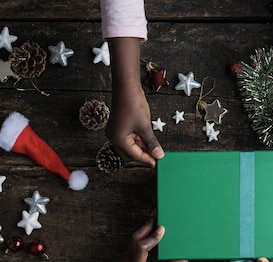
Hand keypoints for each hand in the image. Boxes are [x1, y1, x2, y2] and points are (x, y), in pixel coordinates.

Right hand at [106, 37, 163, 167]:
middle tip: (157, 156)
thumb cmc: (134, 105)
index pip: (135, 156)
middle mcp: (114, 138)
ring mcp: (115, 132)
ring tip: (155, 149)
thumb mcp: (145, 126)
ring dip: (141, 148)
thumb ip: (152, 143)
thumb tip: (159, 155)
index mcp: (118, 140)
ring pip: (129, 147)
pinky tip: (148, 141)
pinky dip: (138, 141)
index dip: (148, 160)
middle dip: (143, 156)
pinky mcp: (118, 126)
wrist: (126, 87)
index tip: (158, 164)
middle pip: (129, 155)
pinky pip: (128, 139)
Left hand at [106, 219, 187, 261]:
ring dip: (142, 231)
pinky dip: (139, 240)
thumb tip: (182, 258)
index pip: (141, 248)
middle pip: (133, 240)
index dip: (152, 237)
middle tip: (156, 215)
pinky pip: (131, 248)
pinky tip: (148, 237)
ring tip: (154, 222)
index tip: (162, 228)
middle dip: (145, 227)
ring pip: (131, 243)